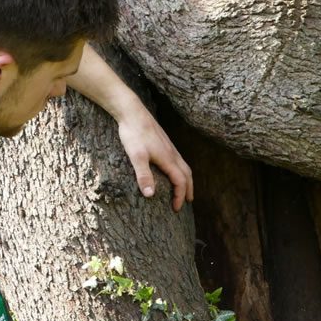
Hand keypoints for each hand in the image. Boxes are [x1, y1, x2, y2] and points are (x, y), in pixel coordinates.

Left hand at [67, 44, 193, 211]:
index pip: (180, 182)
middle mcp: (172, 153)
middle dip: (188, 190)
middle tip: (187, 202)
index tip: (176, 209)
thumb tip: (150, 195)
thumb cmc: (133, 134)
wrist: (132, 111)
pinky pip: (178, 160)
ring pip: (184, 166)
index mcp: (168, 159)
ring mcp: (169, 147)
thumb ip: (144, 175)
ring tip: (184, 189)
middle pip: (187, 174)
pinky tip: (172, 171)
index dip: (179, 196)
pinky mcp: (164, 143)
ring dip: (186, 180)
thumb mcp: (136, 156)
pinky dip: (181, 171)